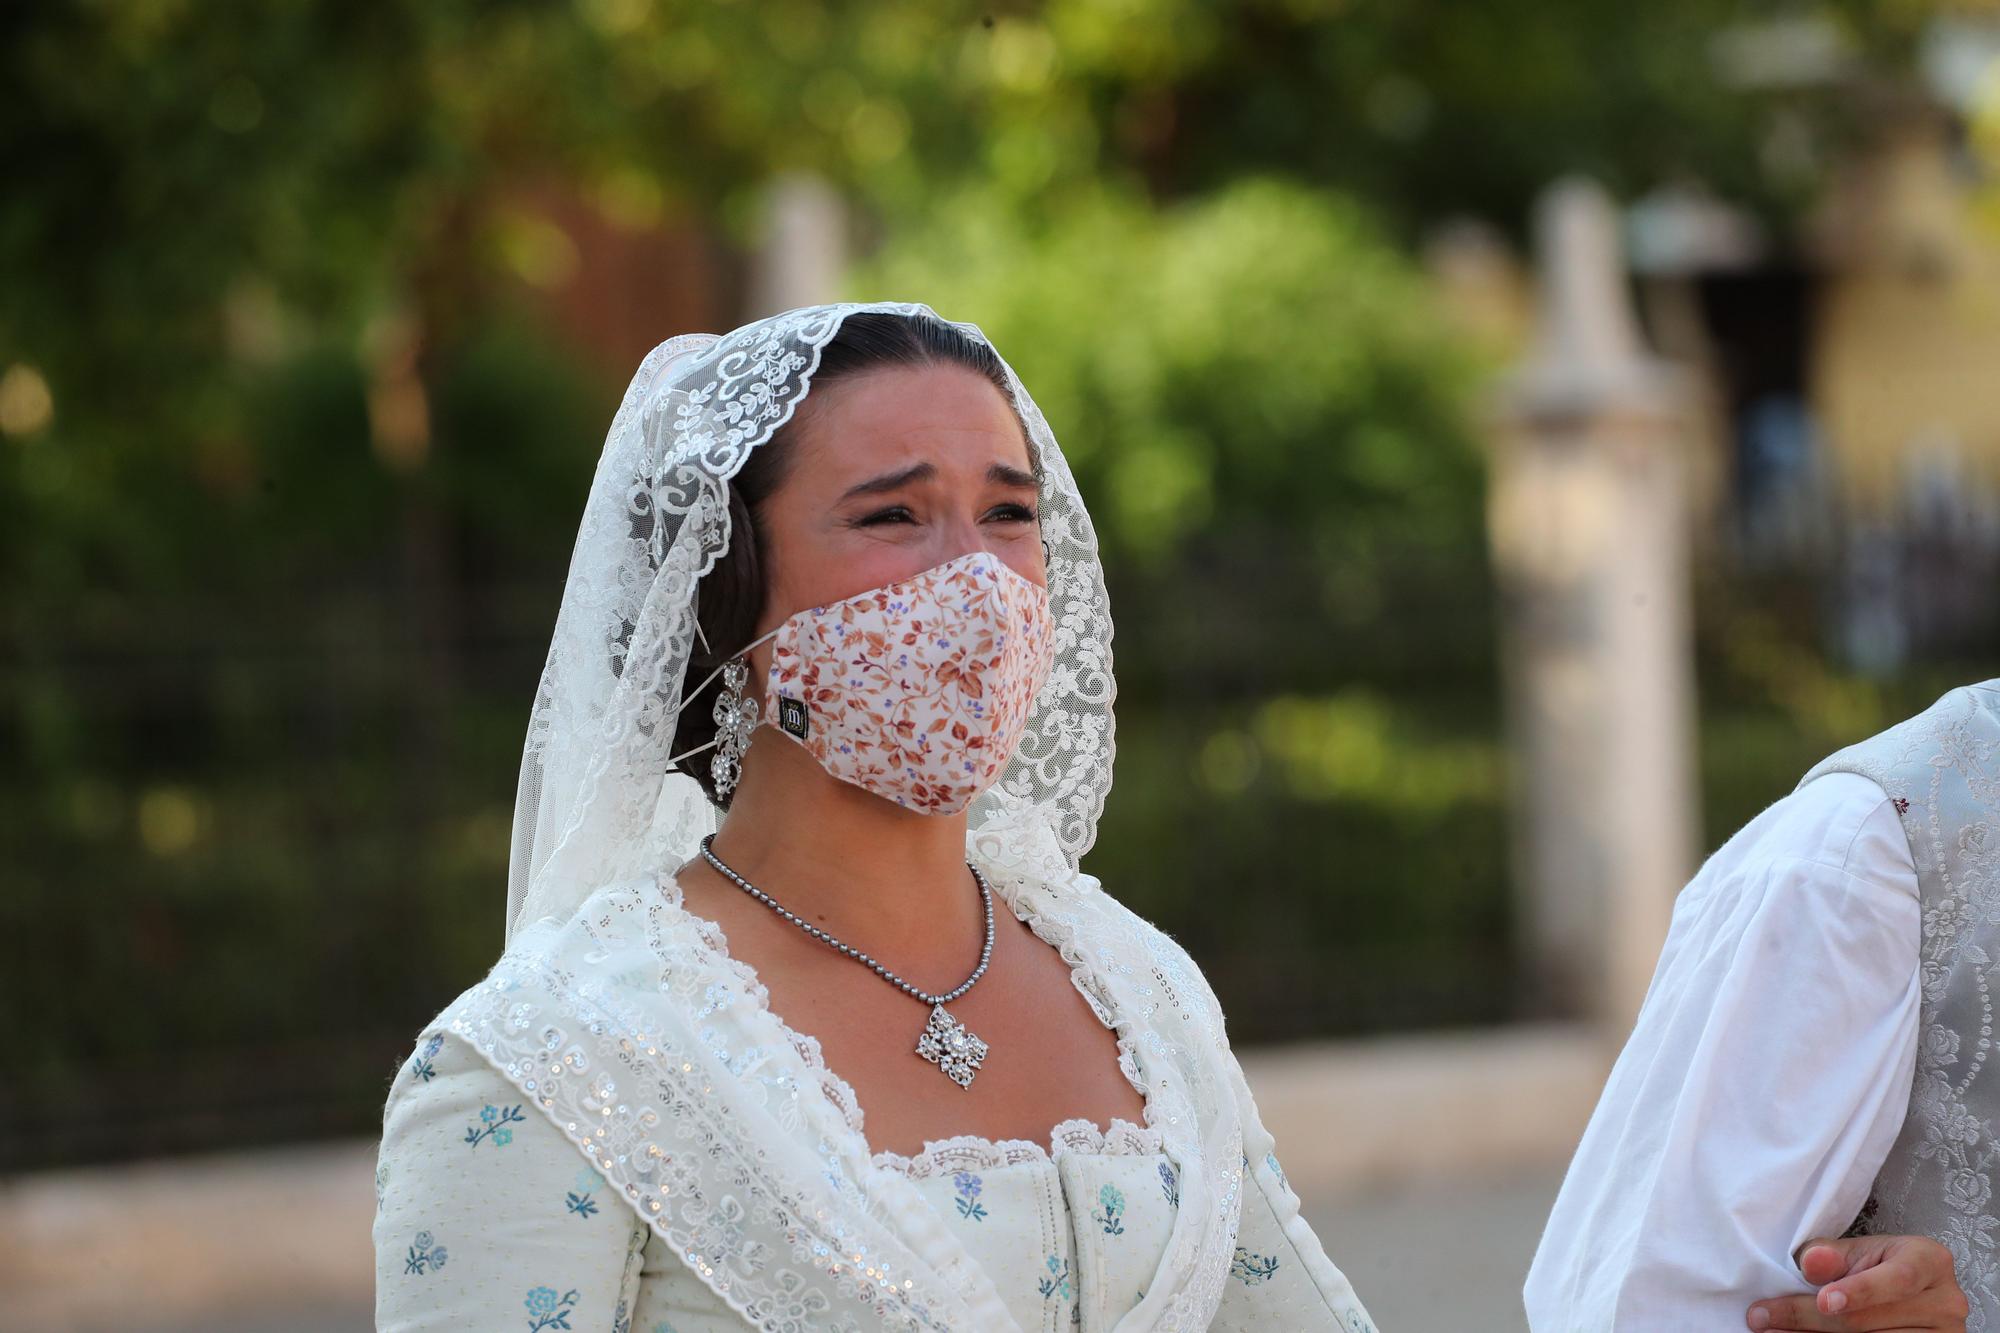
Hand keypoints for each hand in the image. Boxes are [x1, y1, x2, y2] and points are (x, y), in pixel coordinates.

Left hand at [1745, 1234, 1966, 1331]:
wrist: (1900, 1290)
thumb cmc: (1873, 1266)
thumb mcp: (1854, 1252)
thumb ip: (1830, 1255)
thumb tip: (1812, 1262)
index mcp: (1929, 1261)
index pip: (1896, 1279)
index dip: (1859, 1291)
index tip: (1823, 1301)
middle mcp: (1945, 1301)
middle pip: (1871, 1321)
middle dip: (1808, 1319)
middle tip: (1762, 1317)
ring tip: (1773, 1332)